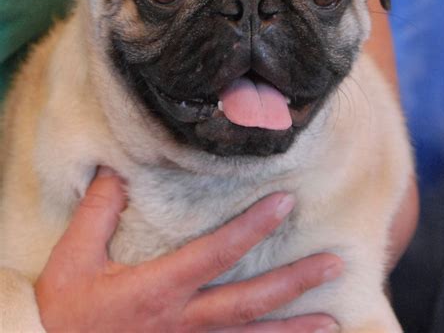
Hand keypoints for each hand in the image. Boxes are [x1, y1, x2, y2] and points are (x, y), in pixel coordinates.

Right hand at [35, 167, 342, 331]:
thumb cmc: (67, 310)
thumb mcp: (74, 257)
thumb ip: (100, 210)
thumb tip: (119, 169)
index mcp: (159, 288)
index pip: (217, 252)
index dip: (253, 226)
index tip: (284, 202)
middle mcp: (184, 321)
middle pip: (251, 301)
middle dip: (296, 282)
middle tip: (334, 264)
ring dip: (295, 327)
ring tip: (332, 318)